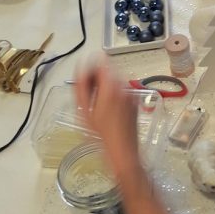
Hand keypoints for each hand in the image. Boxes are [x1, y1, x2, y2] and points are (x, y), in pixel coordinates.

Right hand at [75, 62, 141, 179]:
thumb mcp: (85, 111)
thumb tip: (80, 71)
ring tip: (95, 104)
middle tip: (87, 95)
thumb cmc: (102, 134)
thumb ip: (81, 87)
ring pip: (114, 80)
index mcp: (111, 85)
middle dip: (96, 78)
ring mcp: (131, 93)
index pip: (100, 62)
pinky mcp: (135, 101)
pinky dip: (112, 93)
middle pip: (108, 69)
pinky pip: (121, 90)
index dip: (89, 68)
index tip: (82, 81)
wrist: (124, 151)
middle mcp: (124, 86)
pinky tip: (106, 110)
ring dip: (103, 86)